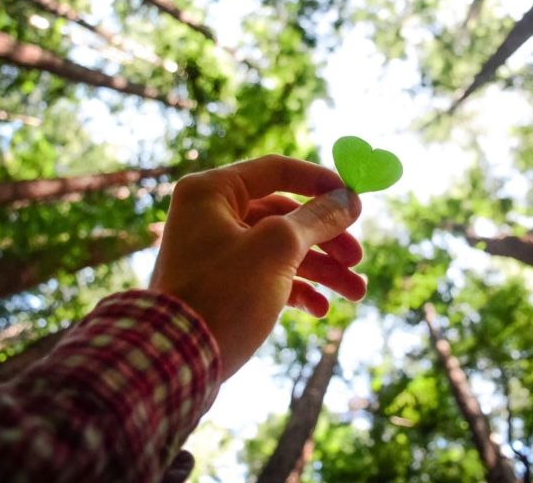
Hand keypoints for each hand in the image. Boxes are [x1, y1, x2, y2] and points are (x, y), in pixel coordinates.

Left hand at [149, 155, 363, 377]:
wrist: (175, 363)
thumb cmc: (222, 294)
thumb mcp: (278, 248)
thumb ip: (317, 219)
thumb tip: (348, 199)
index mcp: (212, 192)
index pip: (277, 170)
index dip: (321, 182)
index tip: (356, 199)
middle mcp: (210, 216)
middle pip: (284, 214)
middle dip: (327, 238)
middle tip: (357, 258)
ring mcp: (215, 253)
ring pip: (281, 250)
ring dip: (322, 269)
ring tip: (356, 293)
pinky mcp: (221, 287)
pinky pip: (267, 277)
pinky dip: (296, 290)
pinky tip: (320, 309)